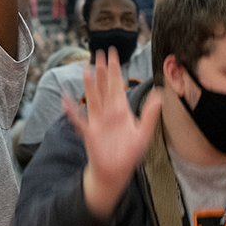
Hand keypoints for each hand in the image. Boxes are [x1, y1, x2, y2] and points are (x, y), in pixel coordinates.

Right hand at [61, 49, 162, 218]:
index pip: (117, 86)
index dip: (115, 70)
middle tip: (98, 53)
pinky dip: (72, 111)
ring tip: (85, 67)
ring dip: (89, 84)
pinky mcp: (90, 133)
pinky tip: (66, 100)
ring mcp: (97, 122)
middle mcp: (108, 113)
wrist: (116, 172)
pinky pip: (79, 120)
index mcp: (121, 111)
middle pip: (103, 88)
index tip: (113, 55)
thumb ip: (151, 114)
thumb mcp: (144, 133)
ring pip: (92, 98)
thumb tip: (159, 95)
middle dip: (101, 71)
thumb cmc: (128, 154)